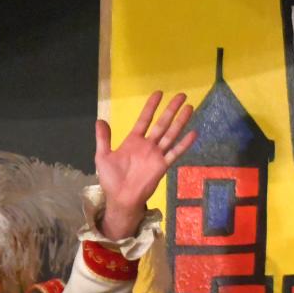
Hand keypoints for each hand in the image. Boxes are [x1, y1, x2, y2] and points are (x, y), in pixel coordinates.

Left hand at [94, 91, 195, 239]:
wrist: (120, 199)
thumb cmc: (111, 179)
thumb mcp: (103, 156)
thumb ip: (103, 138)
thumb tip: (100, 120)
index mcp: (133, 141)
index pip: (145, 119)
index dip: (151, 106)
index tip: (159, 93)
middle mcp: (147, 145)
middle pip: (162, 123)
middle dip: (171, 109)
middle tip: (182, 95)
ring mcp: (156, 155)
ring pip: (171, 134)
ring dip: (180, 121)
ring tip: (190, 107)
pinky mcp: (162, 166)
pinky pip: (174, 153)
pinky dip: (184, 144)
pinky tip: (193, 133)